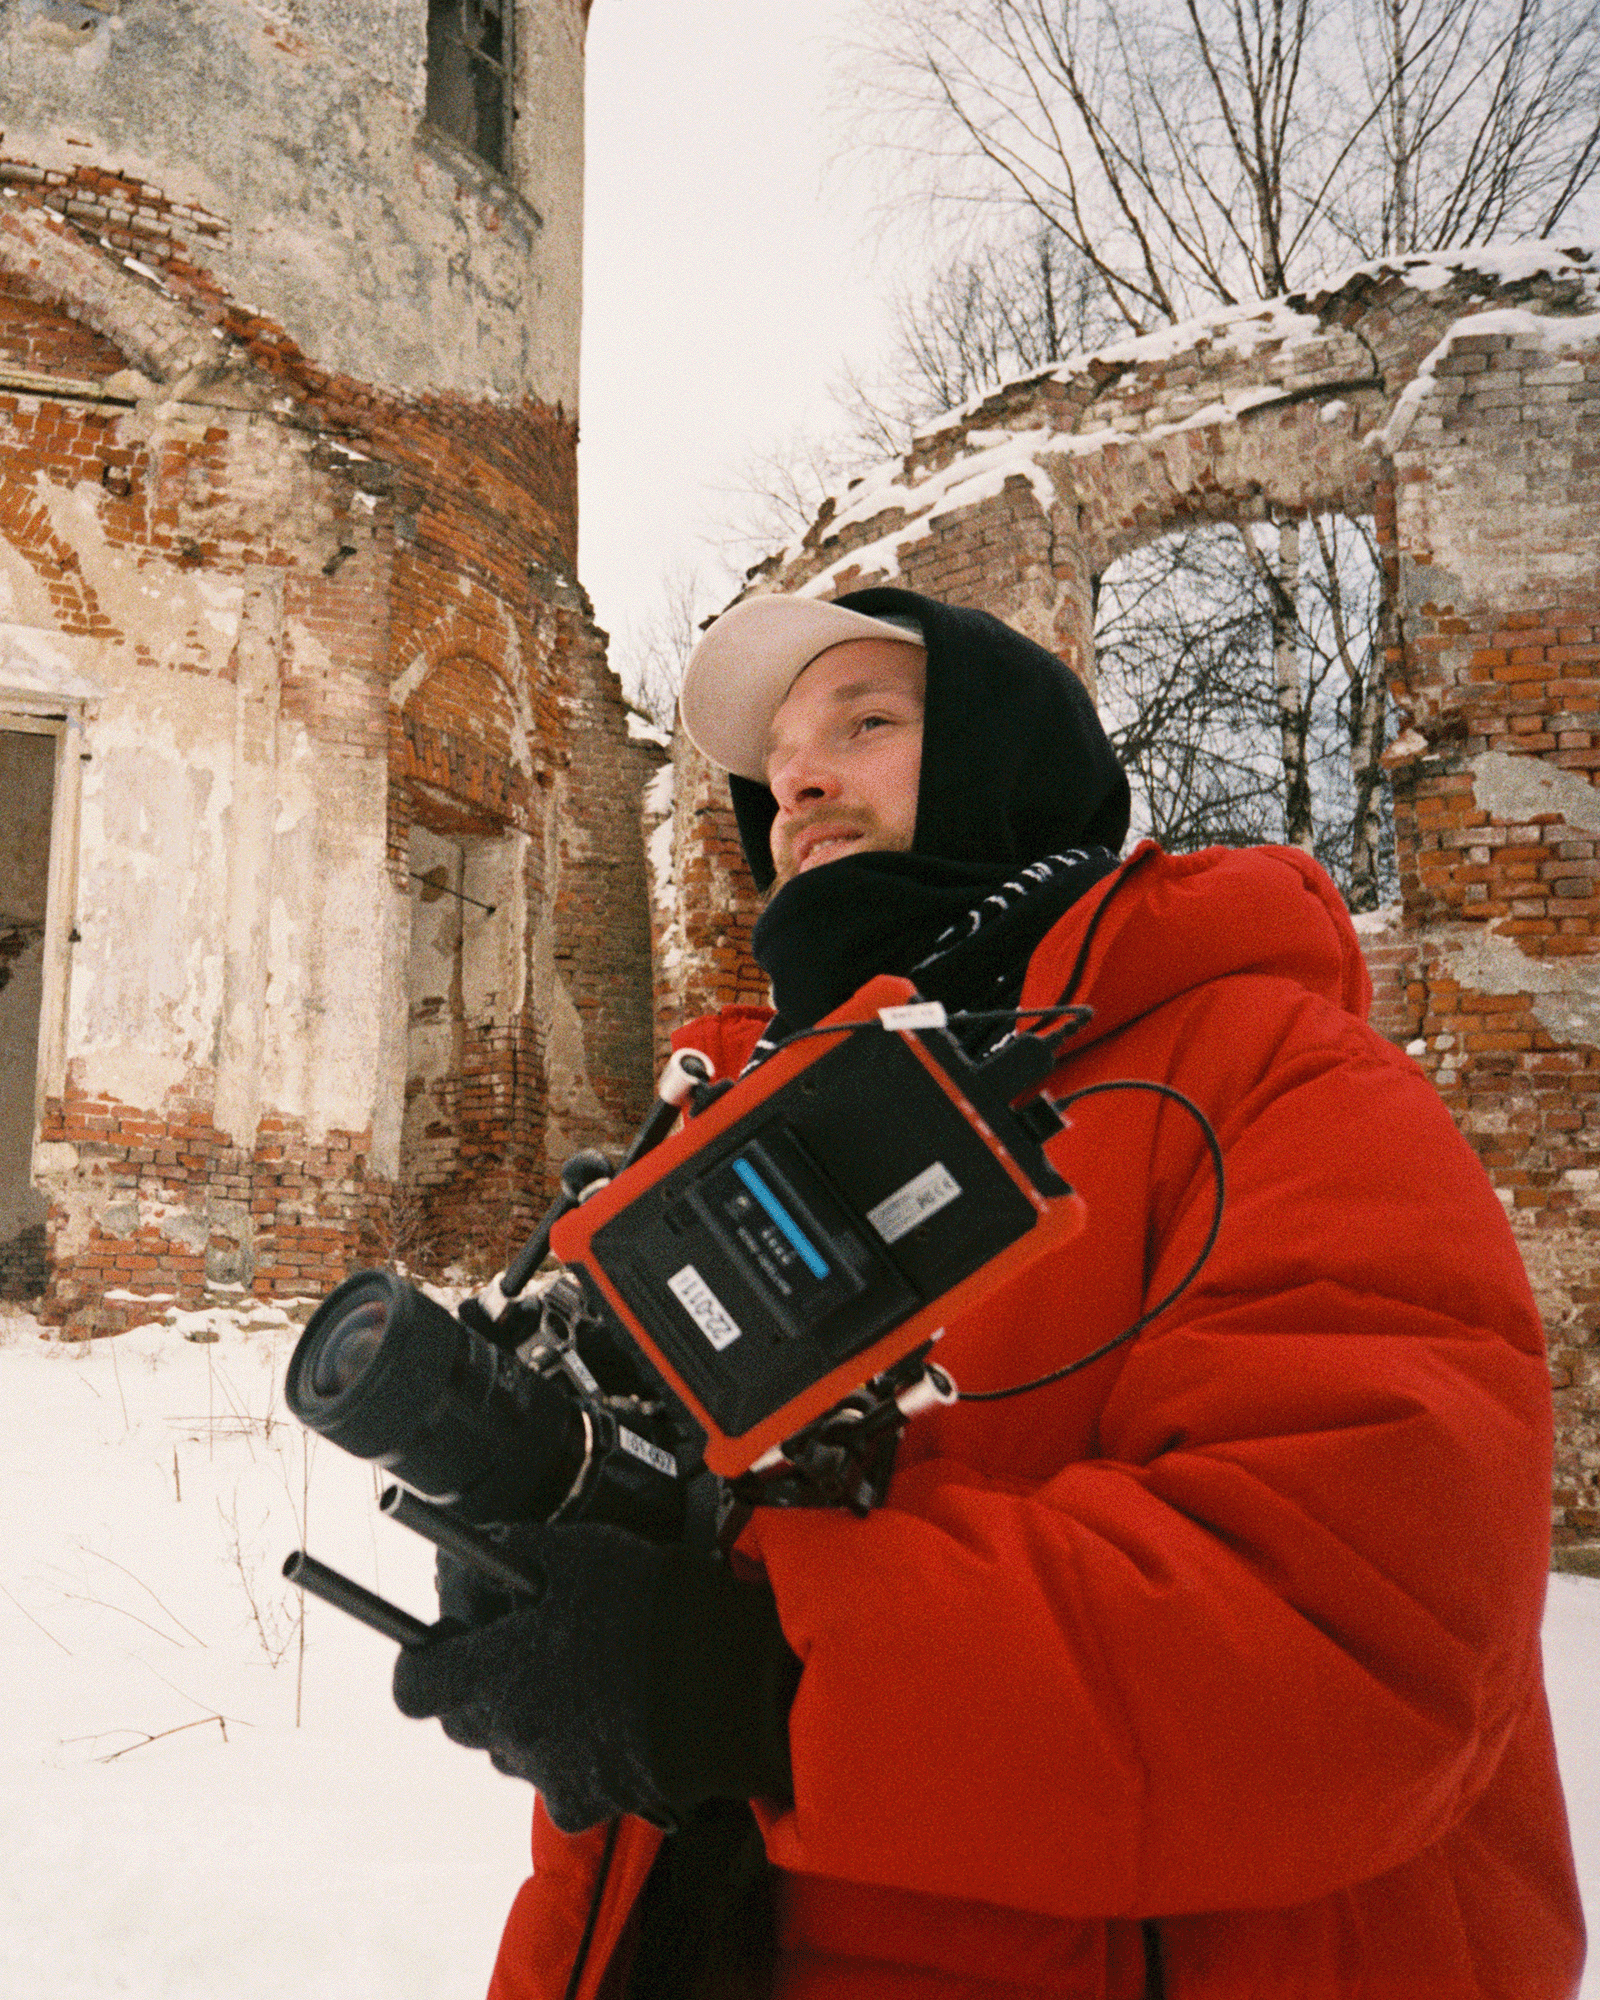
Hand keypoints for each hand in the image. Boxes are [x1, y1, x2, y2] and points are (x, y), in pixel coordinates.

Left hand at [392, 1521, 800, 1834]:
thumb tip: (469, 1557)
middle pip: (463, 1718)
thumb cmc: (650, 1608)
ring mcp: (546, 1774)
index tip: (445, 1645)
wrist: (726, 1678)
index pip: (415, 1686)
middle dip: (483, 1684)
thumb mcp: (576, 1555)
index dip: (425, 1662)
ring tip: (581, 1679)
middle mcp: (509, 1731)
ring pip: (512, 1747)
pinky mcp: (586, 1803)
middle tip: (526, 1649)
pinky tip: (608, 1720)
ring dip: (529, 1719)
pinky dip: (574, 1756)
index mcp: (493, 1672)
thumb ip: (510, 1556)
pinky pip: (559, 1782)